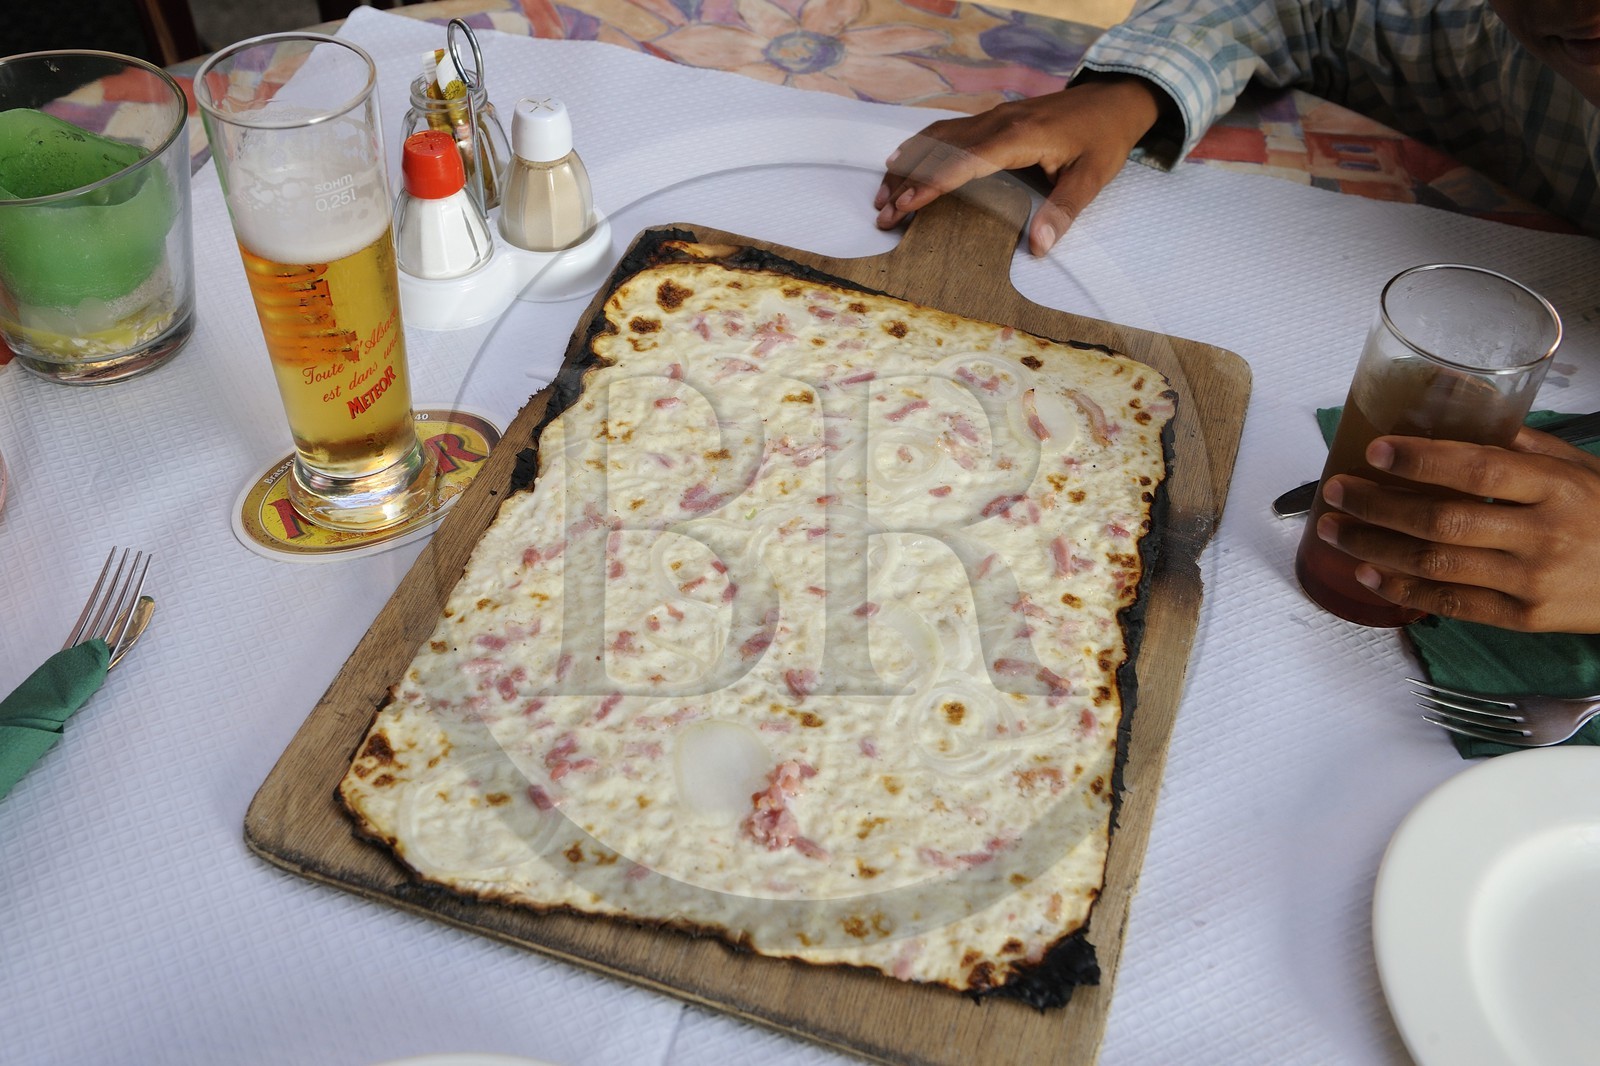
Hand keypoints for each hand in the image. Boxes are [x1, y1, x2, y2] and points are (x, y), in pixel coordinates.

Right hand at [873, 76, 1163, 255]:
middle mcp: (997, 122)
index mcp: (1018, 137)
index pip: (963, 162)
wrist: (1113, 99)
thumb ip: (1063, 211)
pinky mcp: (991, 118)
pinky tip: (902, 161)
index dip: (932, 184)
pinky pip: (946, 130)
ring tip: (882, 196)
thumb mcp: (1092, 178)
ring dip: (906, 166)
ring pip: (936, 139)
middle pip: (940, 151)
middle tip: (883, 216)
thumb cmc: (1103, 138)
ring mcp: (992, 117)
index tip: (907, 206)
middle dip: (907, 183)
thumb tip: (1039, 248)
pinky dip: (919, 147)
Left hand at [1316, 428, 1599, 631]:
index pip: (1478, 469)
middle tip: (1336, 491)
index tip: (1374, 451)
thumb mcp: (1580, 469)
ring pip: (1436, 564)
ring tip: (1335, 531)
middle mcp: (1543, 534)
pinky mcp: (1524, 619)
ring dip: (1374, 548)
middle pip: (1443, 519)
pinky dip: (1402, 589)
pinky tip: (1368, 574)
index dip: (1421, 461)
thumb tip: (1463, 416)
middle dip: (1377, 505)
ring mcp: (1531, 581)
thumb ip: (1524, 446)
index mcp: (1557, 486)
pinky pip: (1450, 604)